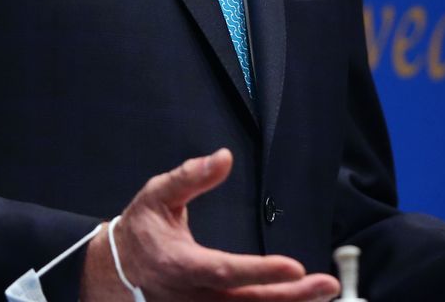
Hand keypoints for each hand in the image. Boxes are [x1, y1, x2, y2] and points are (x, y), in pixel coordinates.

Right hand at [80, 148, 339, 301]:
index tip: (296, 267)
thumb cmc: (141, 230)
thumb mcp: (157, 196)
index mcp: (181, 265)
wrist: (116, 271)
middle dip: (291, 297)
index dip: (260, 271)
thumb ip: (190, 176)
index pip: (226, 271)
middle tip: (328, 285)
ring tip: (323, 293)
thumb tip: (224, 157)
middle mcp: (192, 297)